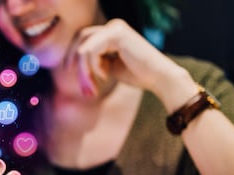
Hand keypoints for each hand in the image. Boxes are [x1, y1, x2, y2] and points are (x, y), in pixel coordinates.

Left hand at [66, 18, 196, 109]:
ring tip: (92, 89)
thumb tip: (74, 63)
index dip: (74, 57)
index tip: (74, 77)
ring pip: (84, 49)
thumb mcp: (109, 67)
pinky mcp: (116, 35)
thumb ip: (95, 61)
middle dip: (77, 66)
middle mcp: (112, 26)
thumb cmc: (137, 74)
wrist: (159, 77)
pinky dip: (94, 68)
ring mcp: (114, 28)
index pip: (83, 40)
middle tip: (83, 88)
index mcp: (111, 31)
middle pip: (80, 41)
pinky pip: (91, 52)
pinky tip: (106, 77)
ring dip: (84, 72)